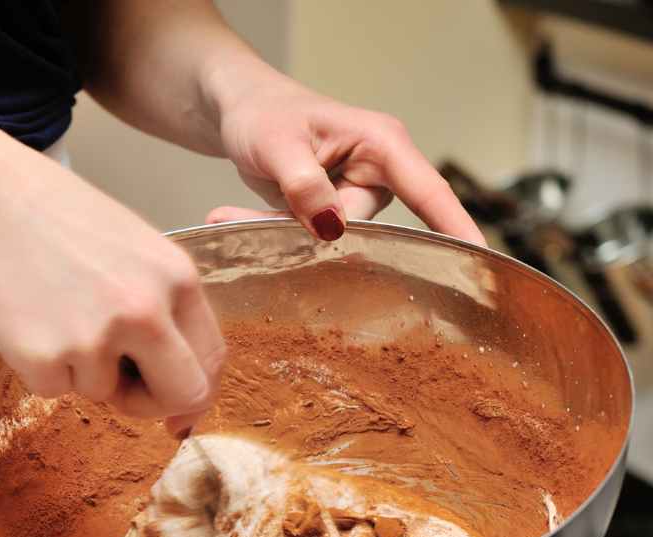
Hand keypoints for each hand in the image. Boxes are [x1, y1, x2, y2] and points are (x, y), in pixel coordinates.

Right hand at [0, 154, 224, 433]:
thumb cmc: (64, 222)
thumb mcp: (140, 253)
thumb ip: (167, 310)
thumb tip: (182, 393)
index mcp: (177, 279)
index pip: (211, 359)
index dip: (194, 391)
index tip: (174, 405)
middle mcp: (144, 311)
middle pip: (180, 394)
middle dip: (153, 402)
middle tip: (123, 388)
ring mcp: (94, 337)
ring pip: (104, 392)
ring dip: (81, 369)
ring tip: (57, 313)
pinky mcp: (44, 357)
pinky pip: (54, 391)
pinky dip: (41, 368)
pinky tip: (30, 320)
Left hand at [205, 73, 484, 244]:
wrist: (239, 111)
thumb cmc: (263, 112)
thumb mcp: (278, 144)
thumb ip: (304, 185)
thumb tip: (333, 226)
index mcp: (382, 145)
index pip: (428, 191)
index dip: (454, 227)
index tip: (476, 259)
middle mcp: (376, 173)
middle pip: (362, 229)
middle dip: (308, 232)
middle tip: (249, 221)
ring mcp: (354, 196)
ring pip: (328, 238)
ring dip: (280, 231)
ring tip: (226, 213)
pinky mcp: (330, 214)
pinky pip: (307, 238)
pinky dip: (270, 230)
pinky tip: (233, 216)